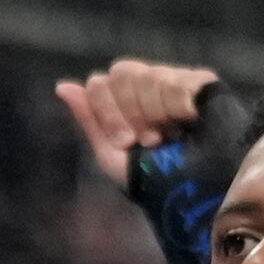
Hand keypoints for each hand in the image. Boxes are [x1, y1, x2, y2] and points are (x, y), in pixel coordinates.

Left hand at [50, 56, 217, 189]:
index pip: (99, 83)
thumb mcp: (113, 156)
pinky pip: (174, 79)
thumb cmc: (158, 182)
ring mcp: (175, 82)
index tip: (126, 142)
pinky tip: (188, 122)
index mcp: (125, 105)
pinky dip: (175, 106)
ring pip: (146, 74)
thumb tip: (62, 85)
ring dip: (154, 113)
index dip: (107, 112)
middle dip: (129, 112)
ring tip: (170, 137)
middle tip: (149, 140)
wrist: (201, 191)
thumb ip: (90, 119)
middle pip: (121, 73)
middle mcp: (148, 89)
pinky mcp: (201, 83)